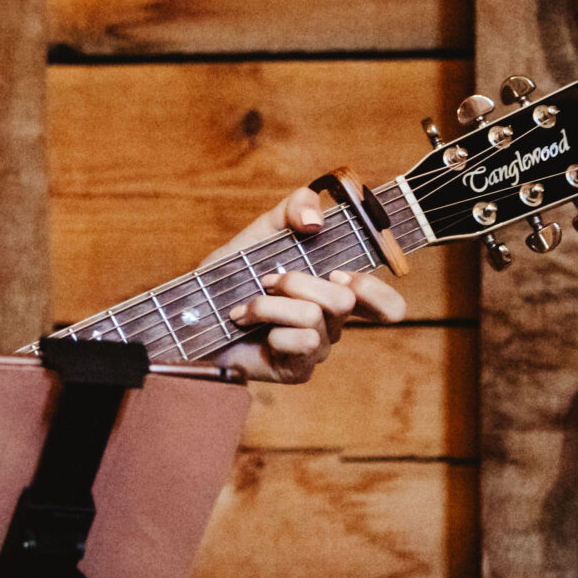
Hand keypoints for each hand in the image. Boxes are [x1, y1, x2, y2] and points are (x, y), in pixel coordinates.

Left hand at [201, 184, 407, 384]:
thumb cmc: (230, 276)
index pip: (385, 304)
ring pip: (314, 317)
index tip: (339, 273)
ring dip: (270, 304)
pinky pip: (302, 343)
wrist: (192, 314)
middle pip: (345, 299)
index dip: (374, 289)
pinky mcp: (297, 370)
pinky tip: (247, 327)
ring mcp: (316, 348)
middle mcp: (332, 322)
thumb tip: (315, 220)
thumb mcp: (262, 231)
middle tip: (268, 281)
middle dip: (297, 281)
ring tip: (247, 306)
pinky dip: (269, 328)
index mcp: (333, 290)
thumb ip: (294, 207)